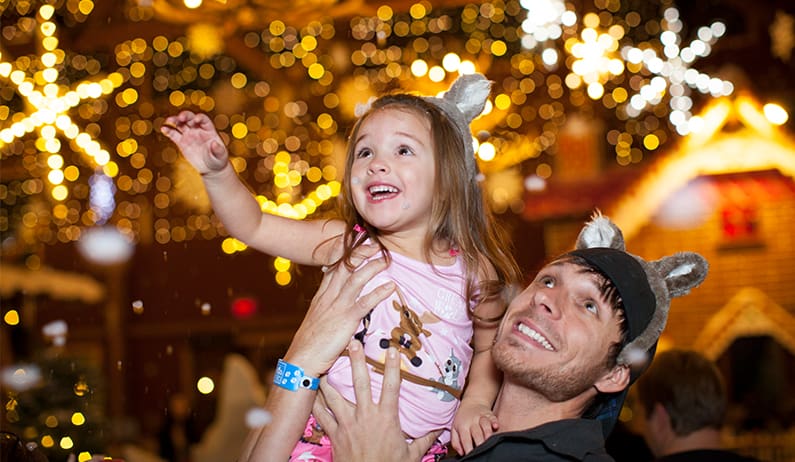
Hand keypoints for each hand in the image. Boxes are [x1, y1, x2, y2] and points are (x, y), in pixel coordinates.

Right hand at [161, 111, 228, 174]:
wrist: (210, 168)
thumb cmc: (218, 160)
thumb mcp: (221, 156)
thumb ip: (219, 150)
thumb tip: (215, 144)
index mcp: (209, 130)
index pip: (204, 120)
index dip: (200, 118)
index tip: (196, 119)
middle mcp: (198, 129)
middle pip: (190, 118)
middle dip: (185, 116)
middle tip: (181, 117)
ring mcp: (189, 134)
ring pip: (180, 124)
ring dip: (174, 120)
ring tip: (168, 120)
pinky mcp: (181, 141)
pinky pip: (173, 134)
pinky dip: (168, 130)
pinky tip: (163, 128)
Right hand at [283, 244, 393, 376]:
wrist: (301, 359)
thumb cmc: (311, 343)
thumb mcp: (318, 319)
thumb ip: (328, 307)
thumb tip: (338, 301)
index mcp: (322, 295)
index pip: (333, 267)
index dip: (344, 252)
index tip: (355, 240)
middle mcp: (329, 296)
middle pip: (345, 267)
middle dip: (360, 252)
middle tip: (376, 242)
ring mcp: (337, 307)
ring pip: (356, 279)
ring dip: (372, 266)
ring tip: (386, 258)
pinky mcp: (345, 320)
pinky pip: (364, 303)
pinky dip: (379, 293)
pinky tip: (391, 286)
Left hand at [313, 340, 440, 461]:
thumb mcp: (411, 455)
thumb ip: (424, 440)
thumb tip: (439, 430)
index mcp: (387, 418)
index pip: (392, 386)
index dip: (393, 366)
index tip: (392, 349)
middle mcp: (366, 416)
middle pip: (360, 382)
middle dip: (356, 361)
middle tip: (352, 343)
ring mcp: (348, 424)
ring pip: (335, 395)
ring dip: (330, 378)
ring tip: (323, 363)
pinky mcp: (335, 434)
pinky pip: (322, 415)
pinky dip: (315, 403)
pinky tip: (310, 392)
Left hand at [450, 400, 498, 454]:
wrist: (472, 403)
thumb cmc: (463, 419)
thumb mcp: (455, 429)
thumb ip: (455, 442)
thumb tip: (461, 453)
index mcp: (463, 427)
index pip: (465, 439)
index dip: (468, 448)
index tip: (470, 455)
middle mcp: (472, 422)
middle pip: (476, 434)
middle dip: (479, 443)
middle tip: (481, 451)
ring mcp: (481, 417)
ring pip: (485, 425)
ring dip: (487, 434)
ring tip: (489, 442)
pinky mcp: (490, 414)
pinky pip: (493, 418)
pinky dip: (495, 422)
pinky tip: (496, 426)